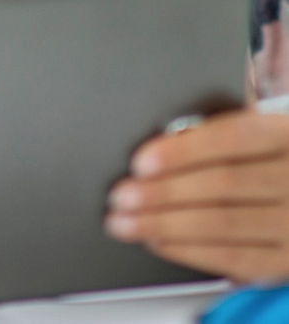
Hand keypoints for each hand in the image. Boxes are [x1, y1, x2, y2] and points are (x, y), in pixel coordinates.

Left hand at [105, 110, 288, 282]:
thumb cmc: (273, 158)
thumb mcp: (260, 132)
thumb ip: (220, 136)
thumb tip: (164, 142)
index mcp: (284, 135)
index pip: (231, 139)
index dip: (182, 151)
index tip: (140, 162)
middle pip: (221, 184)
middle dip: (162, 192)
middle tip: (120, 195)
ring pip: (222, 224)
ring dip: (164, 224)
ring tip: (125, 222)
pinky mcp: (288, 261)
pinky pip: (235, 259)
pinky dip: (190, 251)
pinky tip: (159, 241)